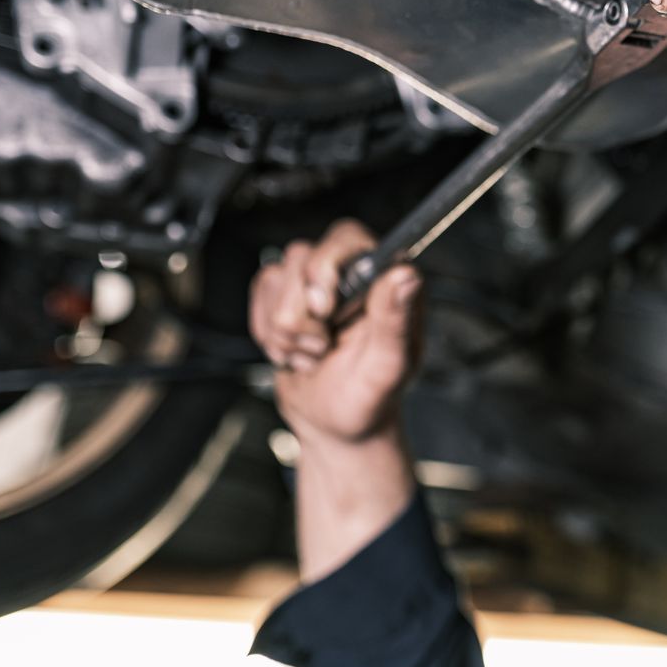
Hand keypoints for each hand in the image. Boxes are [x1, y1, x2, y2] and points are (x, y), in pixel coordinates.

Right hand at [248, 220, 424, 447]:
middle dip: (303, 313)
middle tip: (324, 343)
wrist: (336, 428)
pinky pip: (261, 293)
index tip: (325, 308)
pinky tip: (296, 351)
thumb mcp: (388, 367)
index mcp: (386, 283)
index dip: (326, 267)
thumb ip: (395, 320)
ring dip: (288, 329)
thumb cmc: (370, 401)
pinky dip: (269, 332)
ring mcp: (317, 285)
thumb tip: (405, 275)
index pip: (347, 238)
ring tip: (314, 352)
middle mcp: (352, 275)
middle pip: (302, 257)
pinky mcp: (288, 298)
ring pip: (277, 277)